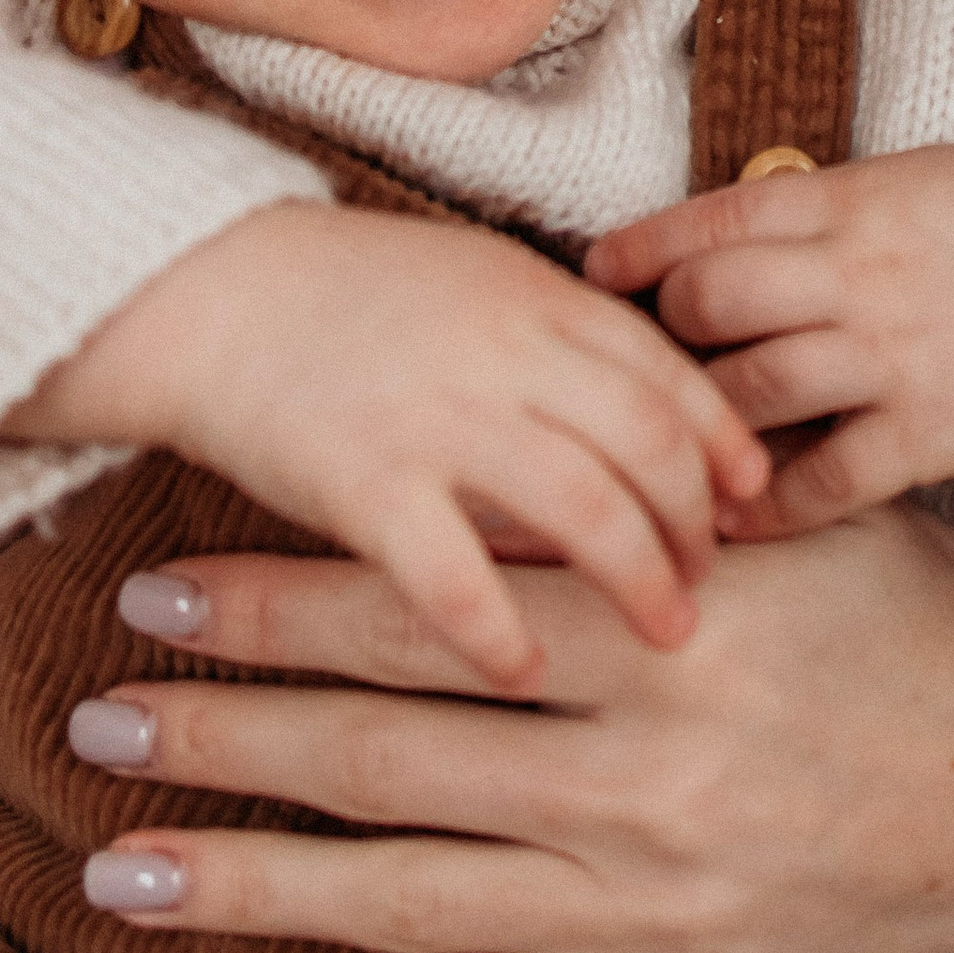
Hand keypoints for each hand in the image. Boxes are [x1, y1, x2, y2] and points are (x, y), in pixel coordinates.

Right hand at [10, 202, 770, 694]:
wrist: (202, 287)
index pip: (675, 378)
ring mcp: (441, 418)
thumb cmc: (347, 293)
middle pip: (654, 449)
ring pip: (588, 511)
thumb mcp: (477, 279)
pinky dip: (501, 633)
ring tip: (670, 636)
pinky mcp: (365, 483)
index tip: (750, 504)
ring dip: (640, 582)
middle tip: (713, 583)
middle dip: (698, 526)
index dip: (723, 448)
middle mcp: (509, 353)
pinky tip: (527, 673)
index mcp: (542, 298)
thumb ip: (561, 339)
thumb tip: (654, 418)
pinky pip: (457, 577)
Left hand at [67, 505, 953, 952]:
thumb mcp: (806, 532)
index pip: (432, 613)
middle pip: (385, 747)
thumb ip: (649, 501)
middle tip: (88, 717)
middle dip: (221, 732)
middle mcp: (642, 776)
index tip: (157, 587)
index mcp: (667, 639)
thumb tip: (490, 450)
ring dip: (250, 885)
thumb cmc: (923, 639)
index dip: (280, 601)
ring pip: (409, 896)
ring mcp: (649, 904)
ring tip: (114, 869)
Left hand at [587, 147, 953, 529]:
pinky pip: (823, 483)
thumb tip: (709, 235)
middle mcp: (860, 276)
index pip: (708, 221)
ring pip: (749, 392)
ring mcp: (893, 358)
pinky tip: (733, 521)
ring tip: (675, 440)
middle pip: (707, 303)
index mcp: (850, 202)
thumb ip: (813, 207)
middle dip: (660, 335)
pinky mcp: (930, 434)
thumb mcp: (907, 178)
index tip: (596, 276)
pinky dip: (766, 510)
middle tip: (643, 364)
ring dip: (698, 421)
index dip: (636, 252)